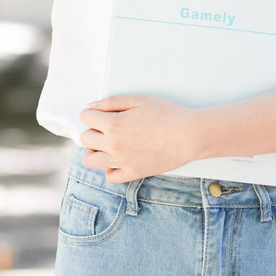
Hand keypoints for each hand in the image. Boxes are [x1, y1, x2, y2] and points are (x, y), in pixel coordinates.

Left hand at [78, 95, 202, 182]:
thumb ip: (112, 102)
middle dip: (91, 130)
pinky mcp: (133, 173)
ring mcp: (122, 162)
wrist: (190, 135)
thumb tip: (91, 106)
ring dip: (94, 151)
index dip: (91, 113)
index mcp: (114, 124)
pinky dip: (109, 168)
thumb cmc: (168, 114)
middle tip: (105, 126)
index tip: (99, 113)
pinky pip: (110, 176)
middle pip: (85, 139)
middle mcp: (114, 145)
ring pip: (91, 161)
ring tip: (107, 144)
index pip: (85, 118)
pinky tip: (118, 158)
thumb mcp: (139, 99)